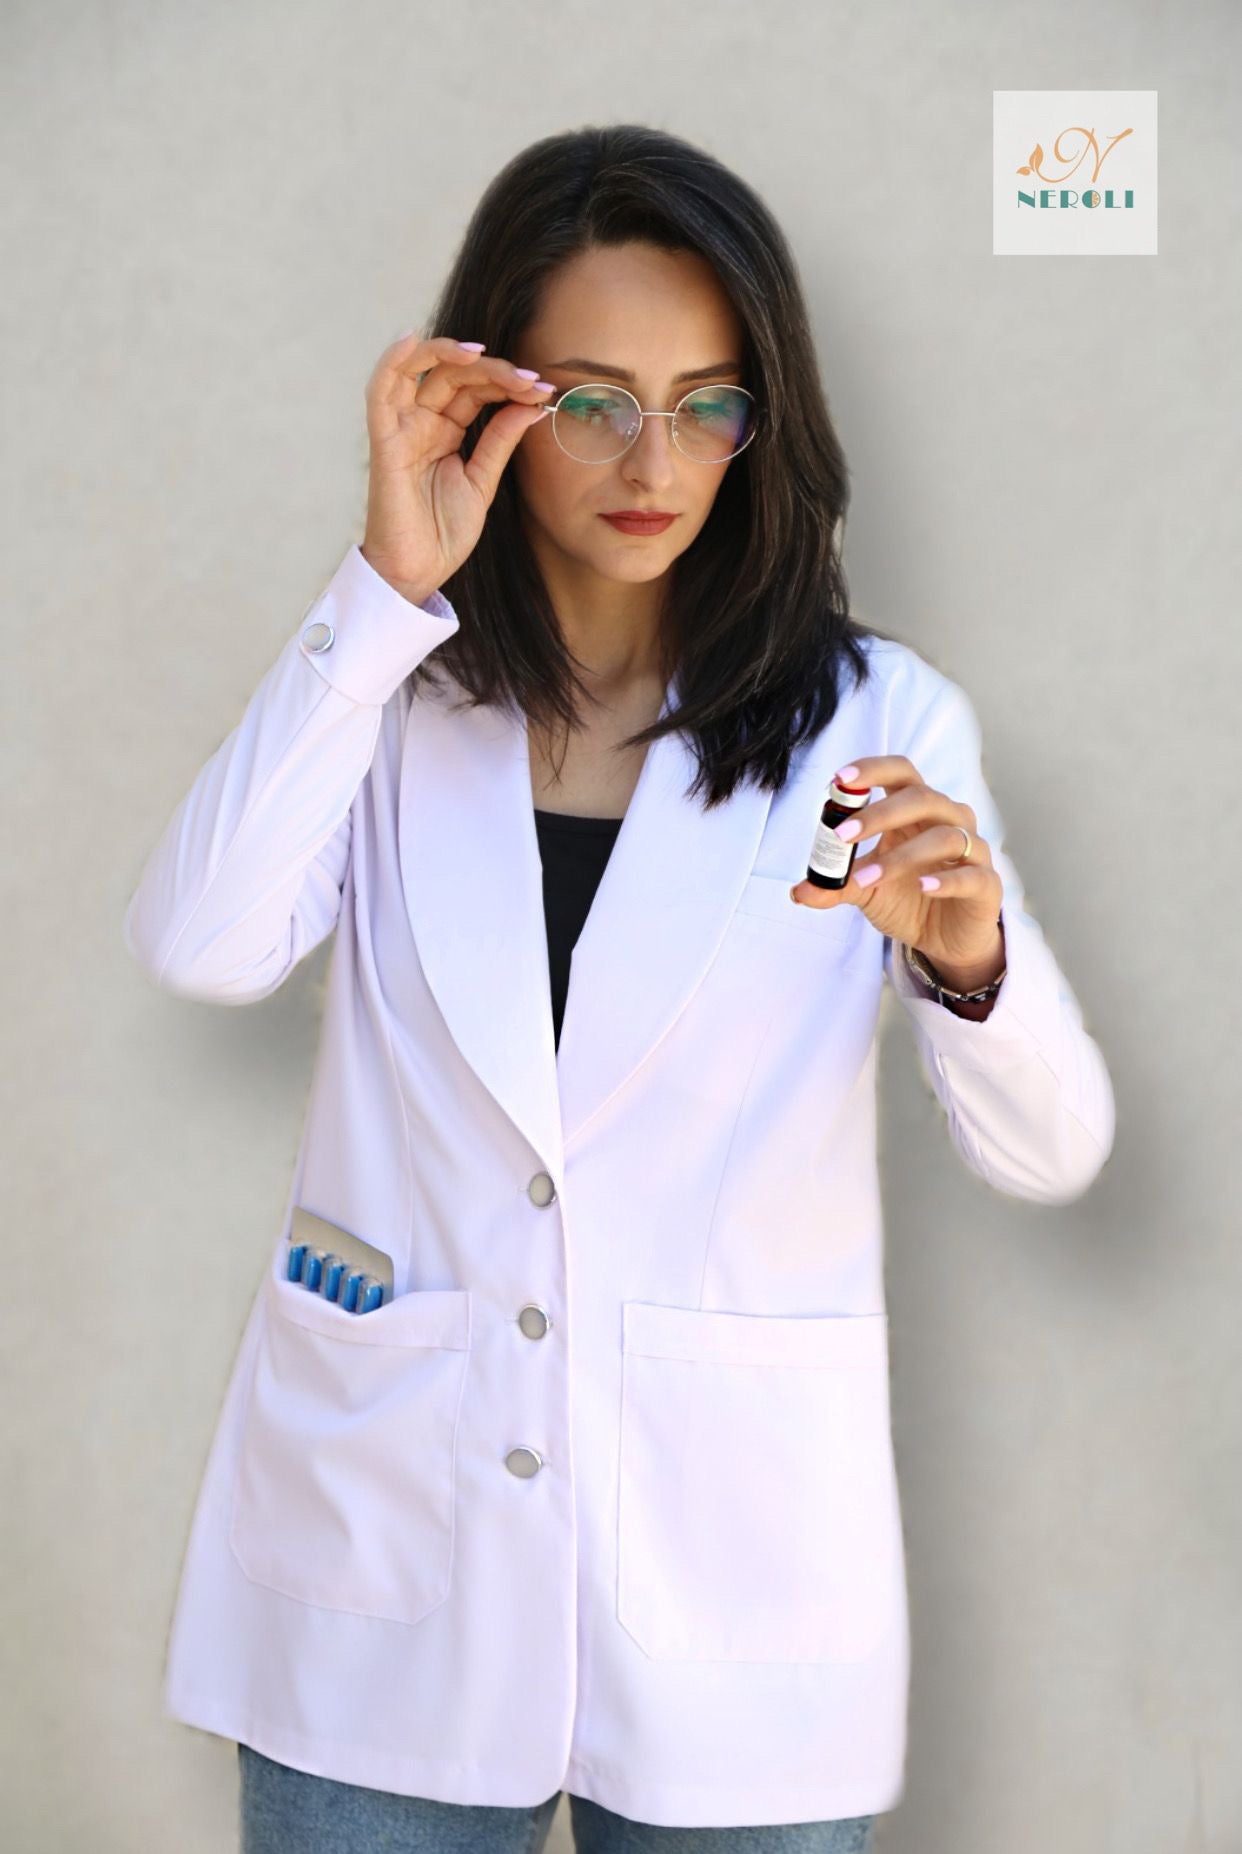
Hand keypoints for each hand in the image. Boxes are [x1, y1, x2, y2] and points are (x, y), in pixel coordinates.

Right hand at [360, 333, 555, 603]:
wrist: (417, 573)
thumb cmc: (442, 534)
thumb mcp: (482, 482)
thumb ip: (500, 441)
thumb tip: (530, 406)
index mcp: (444, 432)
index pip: (475, 390)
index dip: (507, 383)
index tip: (543, 388)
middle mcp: (421, 424)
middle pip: (455, 376)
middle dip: (493, 372)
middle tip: (529, 379)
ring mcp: (401, 429)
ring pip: (420, 372)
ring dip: (448, 354)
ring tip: (482, 352)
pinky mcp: (384, 442)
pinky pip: (381, 392)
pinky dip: (393, 361)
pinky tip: (412, 339)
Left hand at [790, 755, 1004, 980]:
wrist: (946, 940)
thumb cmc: (909, 900)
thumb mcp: (866, 891)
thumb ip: (836, 886)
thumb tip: (798, 891)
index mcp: (917, 812)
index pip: (901, 773)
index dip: (873, 770)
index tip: (838, 779)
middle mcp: (948, 821)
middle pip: (921, 798)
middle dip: (879, 813)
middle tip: (842, 835)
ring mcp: (972, 851)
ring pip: (944, 837)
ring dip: (901, 857)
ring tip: (866, 879)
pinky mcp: (987, 885)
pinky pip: (972, 875)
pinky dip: (946, 879)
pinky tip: (922, 887)